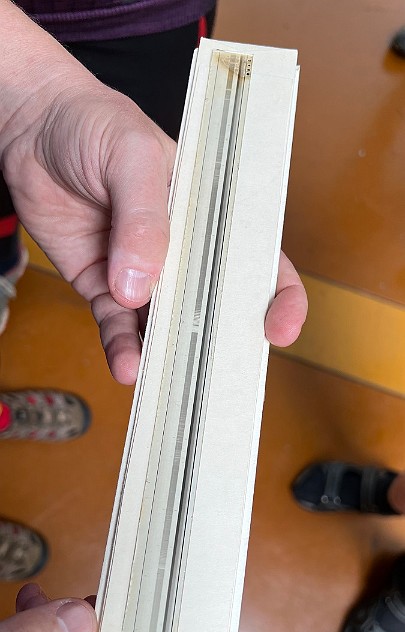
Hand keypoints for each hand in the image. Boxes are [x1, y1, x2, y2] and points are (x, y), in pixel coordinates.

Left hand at [0, 2, 305, 385]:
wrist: (31, 127)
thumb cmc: (94, 124)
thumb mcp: (131, 156)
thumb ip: (144, 218)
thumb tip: (141, 284)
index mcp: (209, 213)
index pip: (256, 256)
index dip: (277, 293)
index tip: (278, 327)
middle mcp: (182, 248)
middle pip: (215, 302)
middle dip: (224, 338)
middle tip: (225, 370)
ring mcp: (143, 272)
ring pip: (165, 323)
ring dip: (169, 352)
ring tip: (168, 374)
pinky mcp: (105, 287)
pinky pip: (117, 326)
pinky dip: (122, 347)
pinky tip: (127, 364)